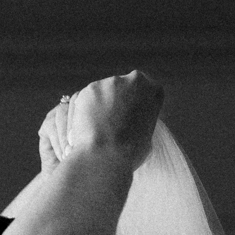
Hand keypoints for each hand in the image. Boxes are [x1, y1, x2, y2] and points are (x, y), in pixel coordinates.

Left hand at [43, 71, 163, 171]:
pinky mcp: (89, 89)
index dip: (133, 103)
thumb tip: (130, 120)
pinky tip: (83, 126)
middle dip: (114, 101)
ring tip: (95, 128)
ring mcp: (109, 82)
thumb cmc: (130, 151)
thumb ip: (140, 118)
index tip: (126, 115)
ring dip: (97, 105)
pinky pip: (83, 98)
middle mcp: (133, 80)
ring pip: (101, 92)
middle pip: (121, 87)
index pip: (143, 90)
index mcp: (153, 89)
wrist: (106, 154)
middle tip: (108, 122)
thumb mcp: (148, 132)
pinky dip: (81, 111)